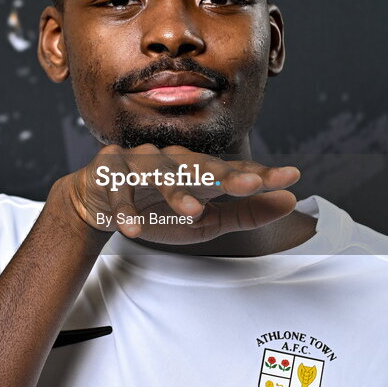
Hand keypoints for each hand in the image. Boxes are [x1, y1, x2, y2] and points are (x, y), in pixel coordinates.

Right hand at [49, 144, 299, 245]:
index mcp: (198, 169)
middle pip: (201, 166)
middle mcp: (172, 159)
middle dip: (225, 176)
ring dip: (176, 192)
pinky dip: (126, 209)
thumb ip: (246, 213)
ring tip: (193, 211)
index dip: (261, 174)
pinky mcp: (109, 171)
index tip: (290, 178)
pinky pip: (120, 191)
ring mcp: (140, 162)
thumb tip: (289, 201)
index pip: (233, 171)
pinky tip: (133, 227)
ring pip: (161, 173)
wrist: (97, 202)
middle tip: (251, 186)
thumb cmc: (156, 209)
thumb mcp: (206, 220)